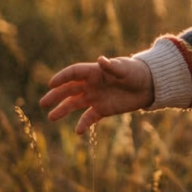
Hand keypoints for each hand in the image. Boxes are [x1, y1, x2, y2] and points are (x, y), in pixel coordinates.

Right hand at [41, 56, 155, 133]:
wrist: (149, 85)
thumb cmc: (136, 72)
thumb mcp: (125, 69)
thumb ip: (112, 67)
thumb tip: (101, 60)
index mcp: (94, 72)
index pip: (73, 73)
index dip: (62, 77)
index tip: (51, 84)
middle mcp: (91, 85)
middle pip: (69, 89)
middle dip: (55, 95)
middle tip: (43, 103)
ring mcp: (95, 97)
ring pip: (74, 104)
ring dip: (63, 110)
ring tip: (51, 117)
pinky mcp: (102, 109)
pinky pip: (89, 117)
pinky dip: (83, 124)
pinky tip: (78, 131)